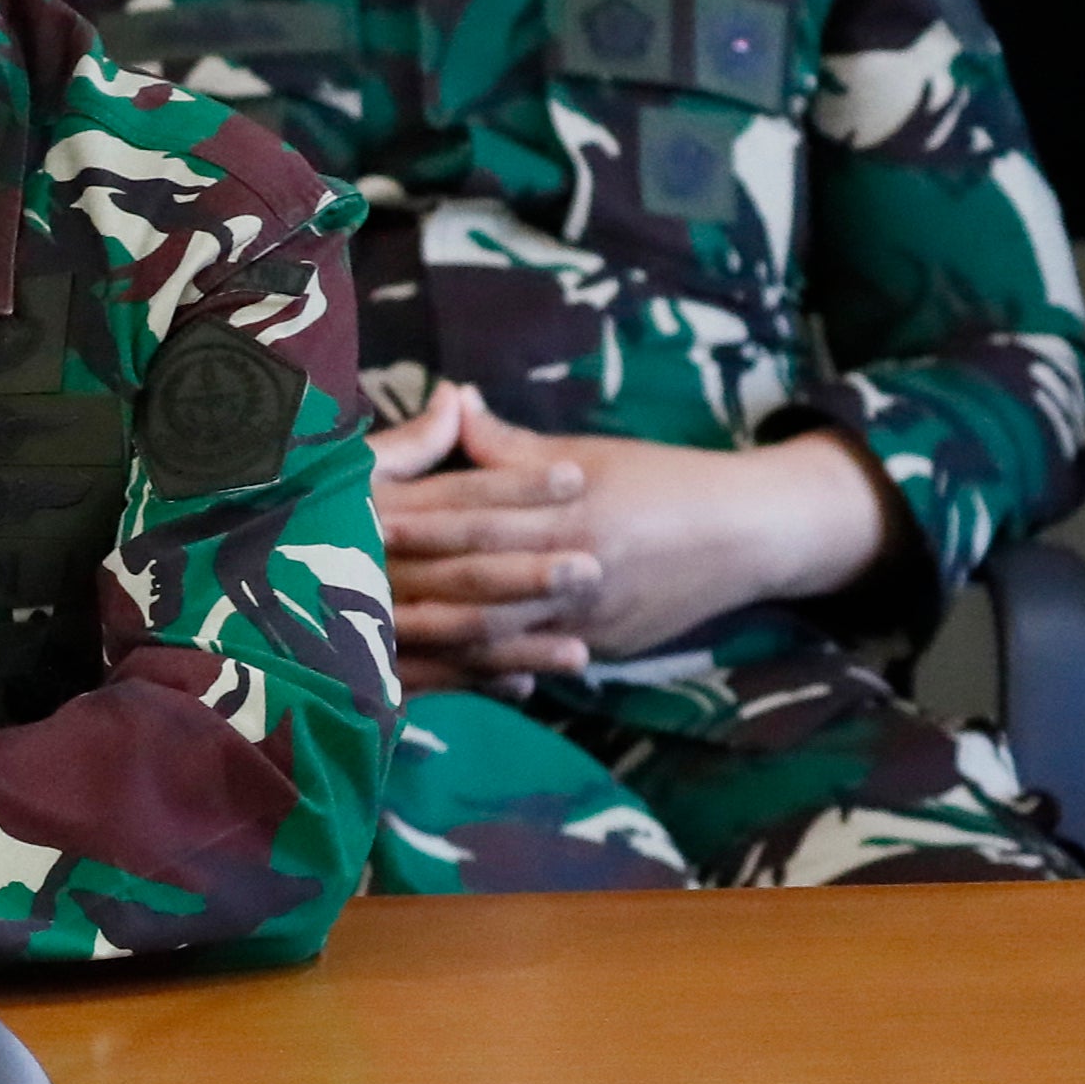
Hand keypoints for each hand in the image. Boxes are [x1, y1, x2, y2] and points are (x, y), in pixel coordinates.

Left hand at [375, 385, 905, 689]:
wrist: (747, 534)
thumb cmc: (663, 482)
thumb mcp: (587, 454)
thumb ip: (510, 446)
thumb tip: (452, 404)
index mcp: (563, 501)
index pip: (473, 507)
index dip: (413, 512)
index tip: (356, 511)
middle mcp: (571, 560)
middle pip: (471, 573)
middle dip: (403, 578)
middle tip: (337, 581)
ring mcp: (584, 612)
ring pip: (495, 630)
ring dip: (431, 634)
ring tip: (372, 635)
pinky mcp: (597, 649)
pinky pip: (529, 662)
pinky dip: (484, 672)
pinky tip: (437, 679)